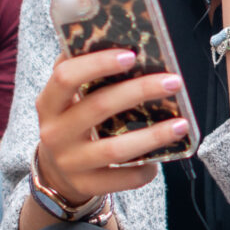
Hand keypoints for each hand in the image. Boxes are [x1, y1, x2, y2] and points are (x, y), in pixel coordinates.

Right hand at [32, 47, 188, 206]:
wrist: (56, 174)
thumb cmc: (71, 124)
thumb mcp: (66, 101)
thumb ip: (84, 75)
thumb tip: (123, 42)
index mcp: (49, 103)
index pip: (66, 77)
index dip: (97, 64)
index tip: (131, 55)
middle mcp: (55, 133)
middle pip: (99, 107)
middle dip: (139, 91)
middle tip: (172, 81)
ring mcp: (70, 163)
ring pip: (115, 149)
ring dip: (152, 136)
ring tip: (181, 124)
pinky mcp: (86, 186)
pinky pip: (122, 179)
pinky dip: (144, 169)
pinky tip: (160, 159)